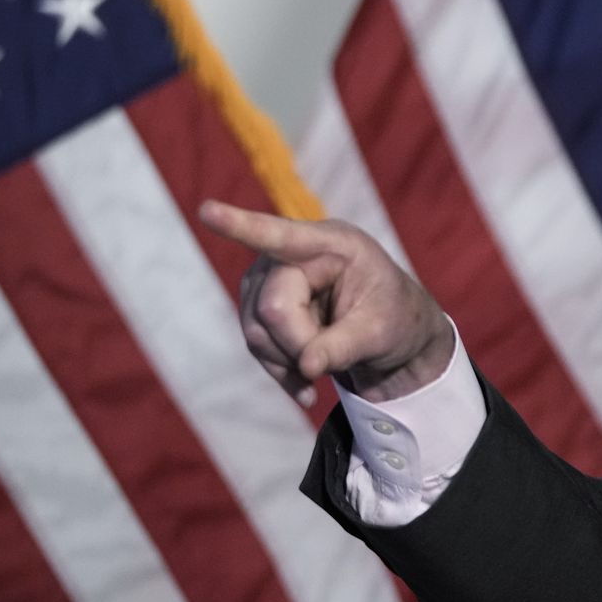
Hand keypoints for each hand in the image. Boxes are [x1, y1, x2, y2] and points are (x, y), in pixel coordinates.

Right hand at [198, 200, 455, 404]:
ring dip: (288, 362)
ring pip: (256, 330)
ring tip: (323, 371)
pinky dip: (280, 371)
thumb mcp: (381, 333)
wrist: (389, 333)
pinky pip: (255, 343)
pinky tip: (306, 389)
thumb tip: (307, 367)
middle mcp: (295, 253)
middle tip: (327, 368)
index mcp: (335, 244)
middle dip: (297, 345)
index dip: (242, 226)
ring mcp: (270, 277)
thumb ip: (344, 347)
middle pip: (270, 307)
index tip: (208, 212)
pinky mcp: (259, 303)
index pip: (282, 236)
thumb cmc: (393, 318)